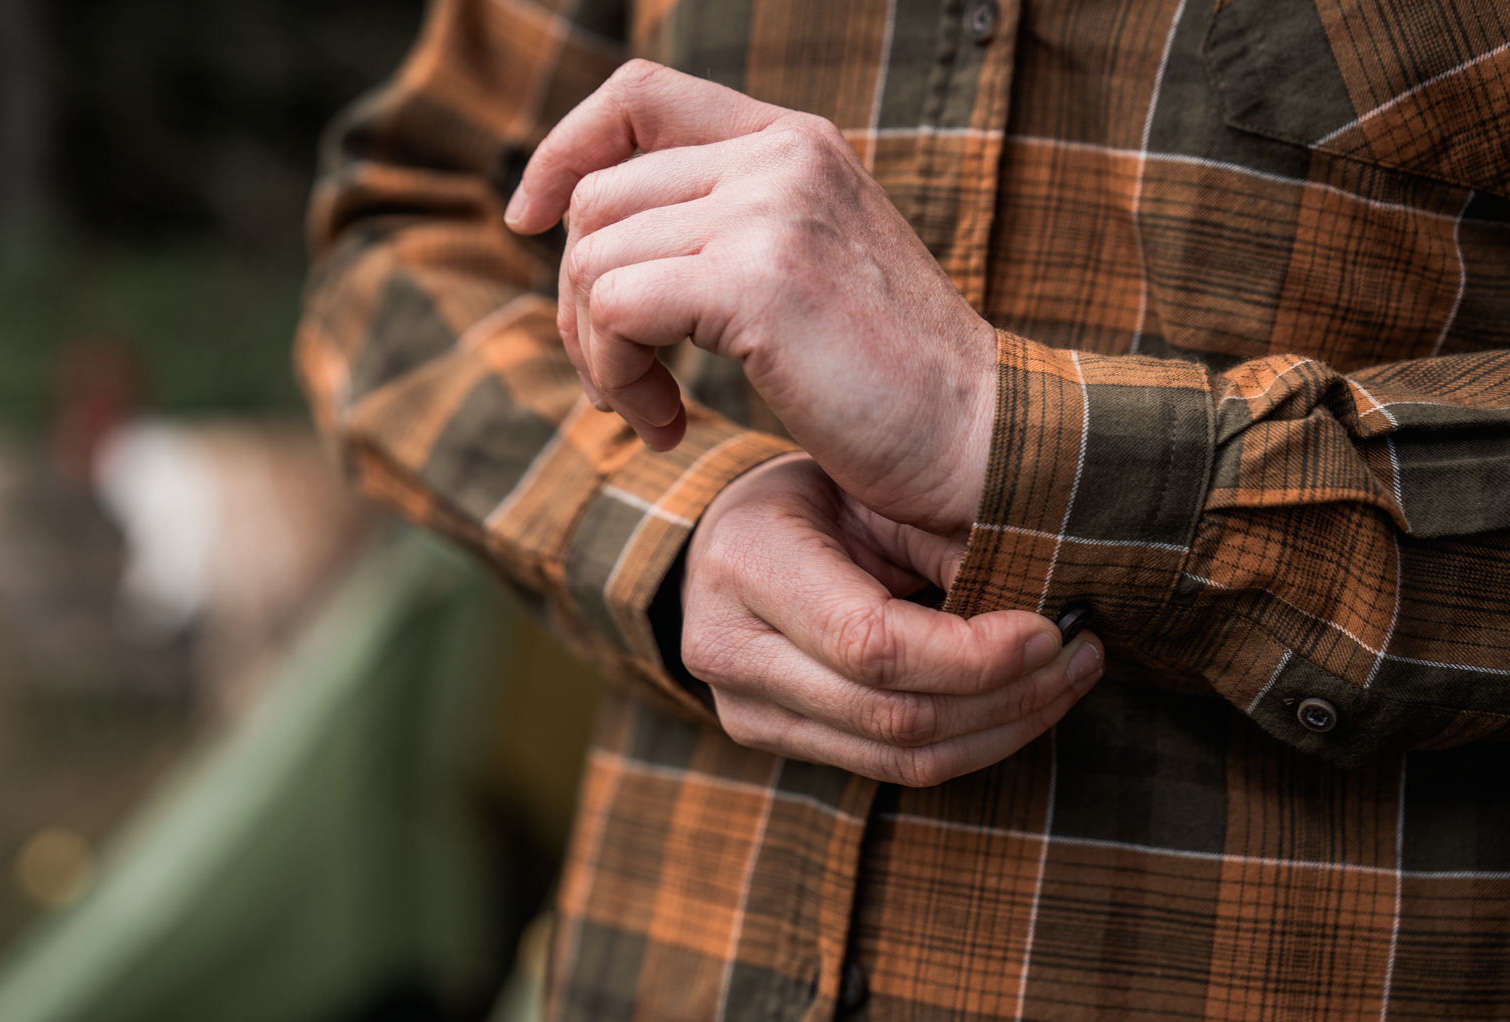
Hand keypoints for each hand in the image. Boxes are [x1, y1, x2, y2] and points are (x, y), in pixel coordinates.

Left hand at [506, 61, 996, 535]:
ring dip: (597, 354)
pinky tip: (667, 426)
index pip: (637, 95)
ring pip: (593, 257)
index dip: (562, 150)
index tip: (528, 221)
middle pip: (596, 197)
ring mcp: (771, 210)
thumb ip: (727, 228)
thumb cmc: (893, 382)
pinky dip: (615, 374)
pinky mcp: (759, 279)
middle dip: (575, 300)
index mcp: (795, 142)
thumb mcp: (810, 269)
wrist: (981, 437)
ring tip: (652, 413)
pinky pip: (614, 307)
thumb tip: (593, 243)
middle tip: (619, 383)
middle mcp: (781, 156)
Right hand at [682, 454, 1103, 785]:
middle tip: (1083, 655)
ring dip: (1002, 728)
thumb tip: (1044, 597)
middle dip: (1007, 695)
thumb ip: (939, 539)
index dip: (973, 655)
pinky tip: (1021, 704)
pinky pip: (889, 766)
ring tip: (1069, 681)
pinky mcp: (766, 739)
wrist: (724, 539)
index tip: (1051, 631)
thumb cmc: (812, 497)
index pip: (872, 643)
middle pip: (893, 714)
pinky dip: (969, 742)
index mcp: (748, 562)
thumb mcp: (869, 488)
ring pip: (900, 757)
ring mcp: (741, 707)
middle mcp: (727, 647)